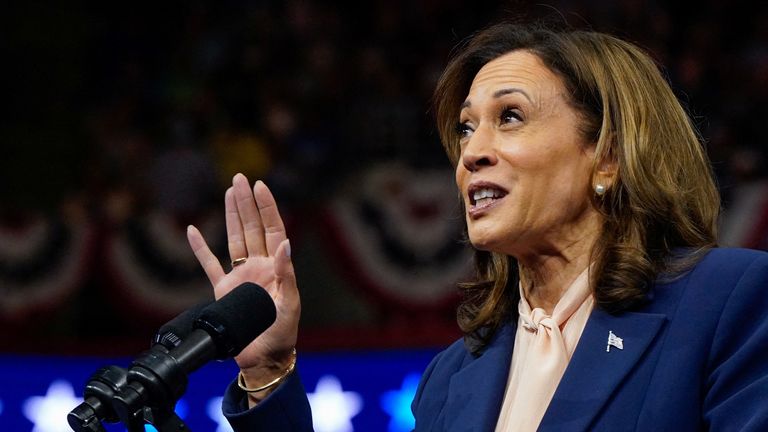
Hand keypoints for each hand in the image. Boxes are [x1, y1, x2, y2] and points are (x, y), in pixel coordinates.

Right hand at [186, 173, 298, 376]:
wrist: (262, 358)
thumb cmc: (282, 333)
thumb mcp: (290, 303)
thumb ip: (287, 274)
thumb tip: (285, 244)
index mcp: (276, 266)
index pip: (272, 229)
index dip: (267, 207)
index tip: (260, 186)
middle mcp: (258, 266)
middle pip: (251, 227)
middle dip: (246, 202)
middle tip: (240, 178)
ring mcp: (239, 276)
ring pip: (233, 238)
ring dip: (230, 215)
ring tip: (229, 191)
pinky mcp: (223, 290)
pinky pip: (208, 264)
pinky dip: (199, 248)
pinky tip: (193, 230)